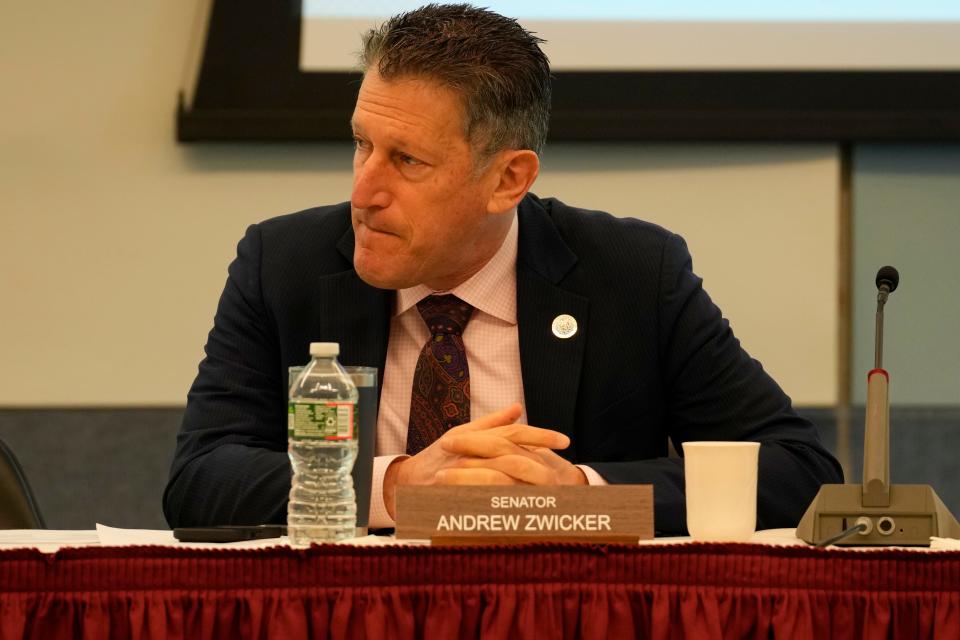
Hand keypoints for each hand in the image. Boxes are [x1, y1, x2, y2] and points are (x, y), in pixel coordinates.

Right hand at [383, 403, 586, 517]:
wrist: (406, 484)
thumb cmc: (438, 457)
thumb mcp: (464, 434)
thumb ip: (492, 423)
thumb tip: (518, 408)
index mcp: (474, 436)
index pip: (511, 433)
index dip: (539, 435)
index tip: (564, 440)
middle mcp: (468, 451)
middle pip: (509, 450)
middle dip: (538, 456)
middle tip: (565, 464)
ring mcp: (459, 472)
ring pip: (499, 475)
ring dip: (527, 482)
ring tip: (553, 487)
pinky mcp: (452, 494)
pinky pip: (482, 500)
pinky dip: (505, 503)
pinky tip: (528, 507)